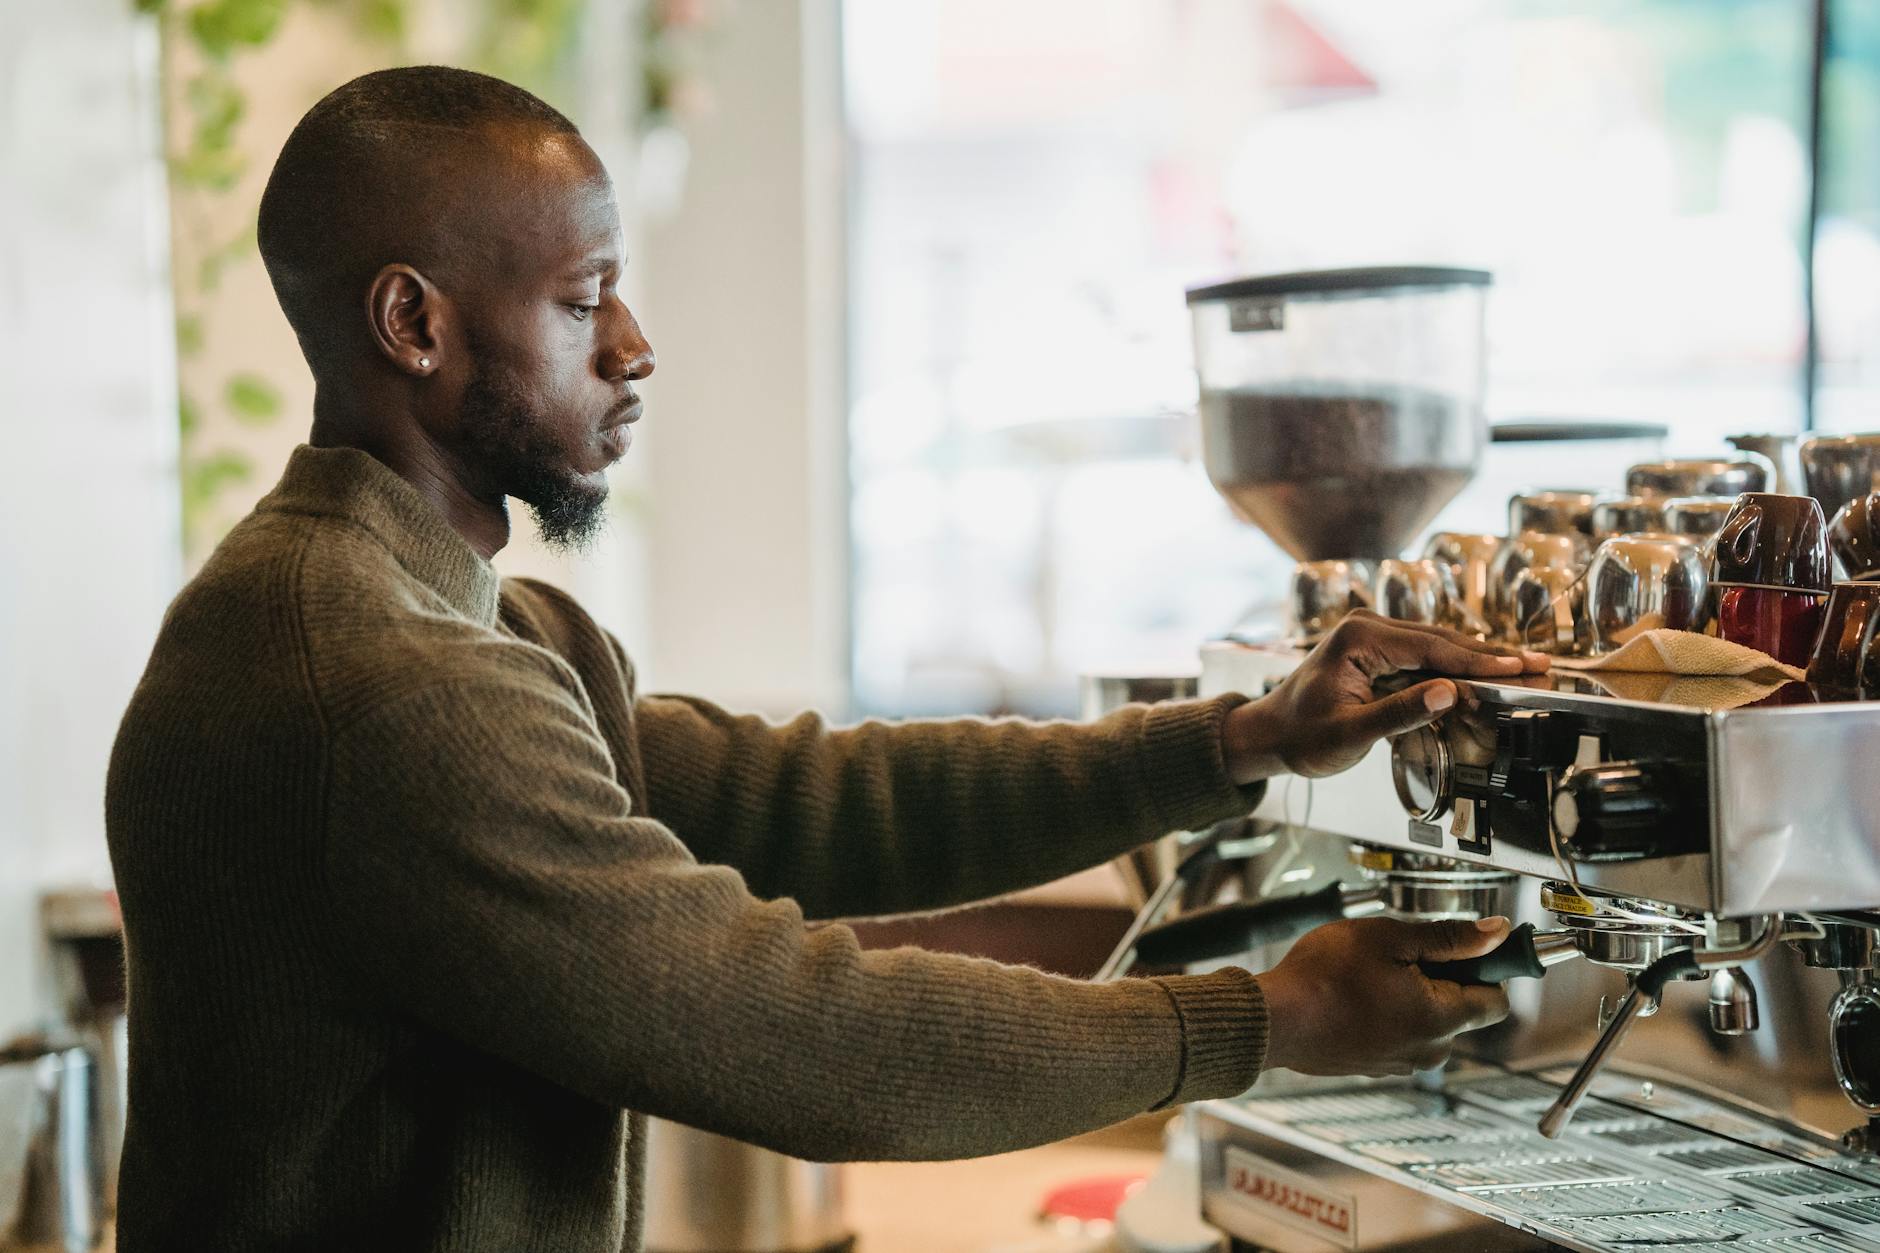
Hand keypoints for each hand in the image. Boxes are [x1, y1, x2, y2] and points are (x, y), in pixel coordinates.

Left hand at [1222, 611, 1548, 781]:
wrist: (1268, 736)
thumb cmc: (1300, 737)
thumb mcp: (1349, 734)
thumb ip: (1398, 713)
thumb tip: (1447, 692)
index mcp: (1358, 639)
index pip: (1431, 648)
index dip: (1478, 661)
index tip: (1519, 668)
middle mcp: (1367, 629)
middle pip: (1442, 642)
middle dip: (1491, 657)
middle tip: (1538, 667)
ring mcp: (1373, 639)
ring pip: (1439, 648)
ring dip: (1480, 662)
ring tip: (1526, 670)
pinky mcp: (1378, 655)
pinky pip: (1426, 660)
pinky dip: (1458, 670)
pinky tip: (1489, 679)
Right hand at [1255, 916, 1513, 1075]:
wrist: (1273, 1021)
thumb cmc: (1322, 978)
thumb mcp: (1388, 938)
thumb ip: (1448, 937)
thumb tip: (1496, 933)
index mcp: (1441, 1018)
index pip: (1497, 1001)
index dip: (1484, 968)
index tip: (1461, 948)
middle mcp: (1429, 1050)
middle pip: (1460, 1009)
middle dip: (1440, 978)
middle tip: (1399, 953)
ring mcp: (1401, 1063)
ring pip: (1428, 1023)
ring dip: (1412, 996)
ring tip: (1370, 975)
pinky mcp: (1375, 1066)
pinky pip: (1399, 1036)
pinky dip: (1387, 1015)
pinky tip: (1355, 995)